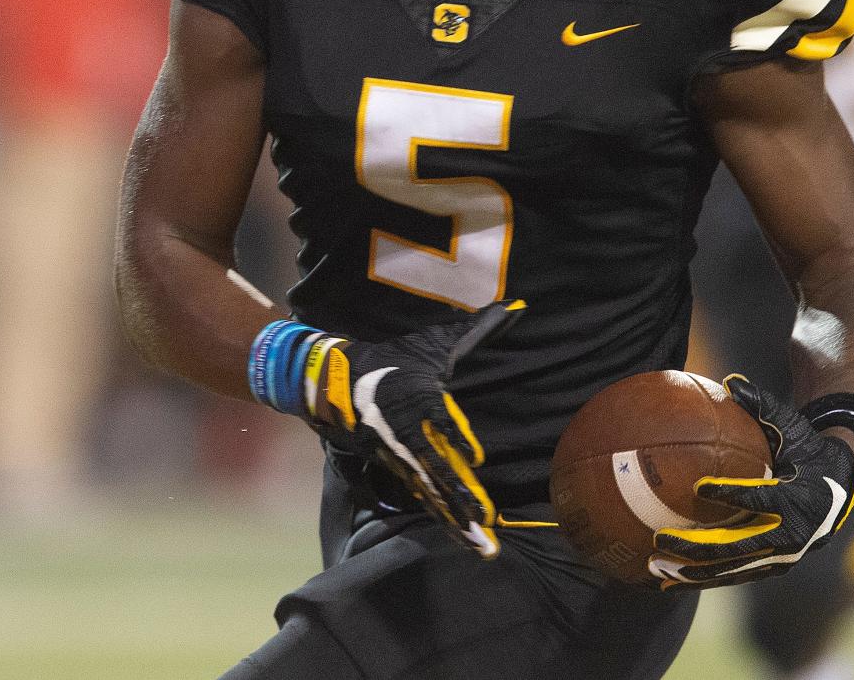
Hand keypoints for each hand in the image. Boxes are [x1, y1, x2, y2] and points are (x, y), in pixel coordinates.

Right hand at [250, 301, 523, 556]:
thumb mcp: (434, 342)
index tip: (476, 458)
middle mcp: (409, 431)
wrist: (336, 378)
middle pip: (437, 469)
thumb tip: (516, 307)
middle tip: (486, 523)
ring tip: (480, 545)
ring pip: (430, 491)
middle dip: (462, 498)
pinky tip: (459, 535)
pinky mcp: (393, 467)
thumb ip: (477, 329)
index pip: (440, 421)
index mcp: (420, 399)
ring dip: (454, 518)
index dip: (457, 439)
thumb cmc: (395, 359)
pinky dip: (439, 516)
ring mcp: (399, 454)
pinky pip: (420, 495)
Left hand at [650, 374, 853, 587]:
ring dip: (694, 573)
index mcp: (800, 499)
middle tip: (661, 539)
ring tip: (655, 569)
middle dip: (698, 547)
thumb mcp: (792, 426)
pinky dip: (704, 578)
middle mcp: (794, 536)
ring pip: (733, 570)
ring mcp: (783, 556)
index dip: (732, 494)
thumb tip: (730, 380)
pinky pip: (735, 575)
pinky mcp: (773, 566)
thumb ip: (763, 406)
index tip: (699, 487)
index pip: (761, 496)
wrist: (839, 486)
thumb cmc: (807, 448)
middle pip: (740, 546)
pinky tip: (668, 580)